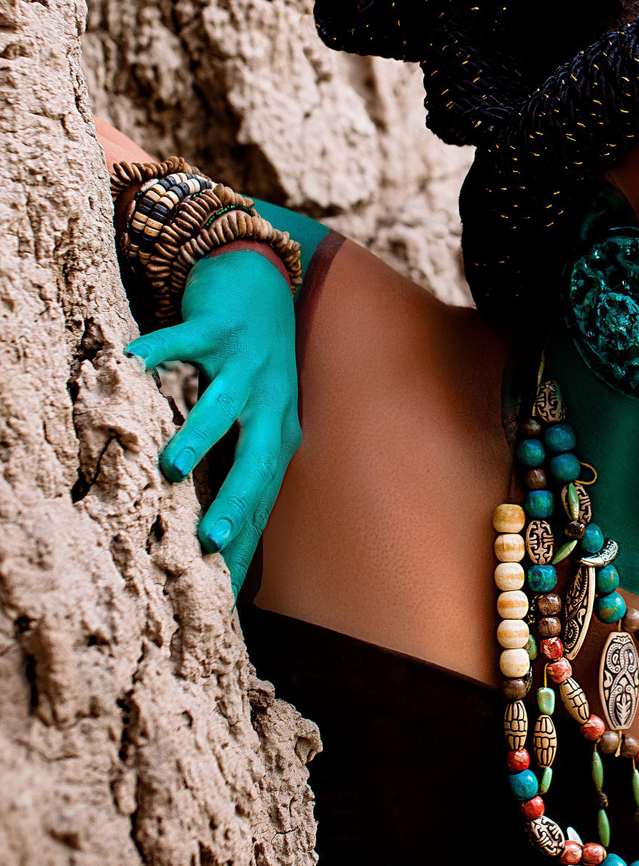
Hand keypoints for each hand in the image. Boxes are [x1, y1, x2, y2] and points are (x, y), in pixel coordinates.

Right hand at [127, 248, 301, 593]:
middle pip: (258, 459)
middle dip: (237, 502)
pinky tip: (131, 368)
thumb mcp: (265, 416)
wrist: (264, 281)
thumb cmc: (254, 365)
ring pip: (223, 404)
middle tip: (212, 542)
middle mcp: (270, 401)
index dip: (248, 538)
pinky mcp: (219, 327)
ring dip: (199, 436)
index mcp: (280, 431)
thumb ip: (244, 462)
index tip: (228, 584)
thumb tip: (228, 528)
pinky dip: (158, 353)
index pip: (265, 494)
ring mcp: (246, 363)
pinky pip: (185, 343)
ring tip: (172, 466)